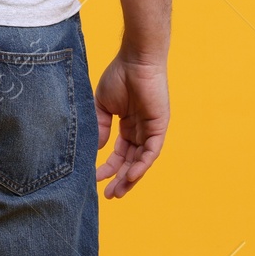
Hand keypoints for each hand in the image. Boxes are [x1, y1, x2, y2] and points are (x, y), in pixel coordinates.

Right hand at [94, 51, 168, 197]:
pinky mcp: (159, 127)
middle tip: (109, 196)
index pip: (120, 153)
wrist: (135, 59)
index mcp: (128, 124)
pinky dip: (141, 165)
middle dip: (120, 179)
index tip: (95, 179)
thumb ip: (100, 127)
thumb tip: (95, 150)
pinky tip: (129, 176)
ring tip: (117, 192)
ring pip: (141, 161)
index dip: (108, 167)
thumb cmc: (119, 76)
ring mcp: (151, 129)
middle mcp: (141, 130)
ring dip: (130, 178)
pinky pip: (151, 151)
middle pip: (131, 161)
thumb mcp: (103, 106)